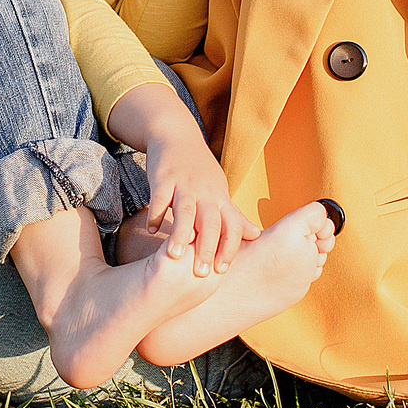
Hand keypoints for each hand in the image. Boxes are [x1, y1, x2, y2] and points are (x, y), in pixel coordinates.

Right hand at [141, 130, 258, 276]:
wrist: (177, 134)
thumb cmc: (200, 169)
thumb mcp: (219, 191)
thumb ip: (234, 216)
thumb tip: (256, 235)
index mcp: (220, 198)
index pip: (232, 225)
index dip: (229, 247)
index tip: (221, 270)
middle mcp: (206, 192)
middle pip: (211, 222)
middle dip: (208, 248)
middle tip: (201, 273)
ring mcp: (185, 184)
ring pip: (186, 211)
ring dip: (181, 233)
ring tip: (175, 256)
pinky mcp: (164, 177)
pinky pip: (160, 197)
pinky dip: (157, 213)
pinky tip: (152, 229)